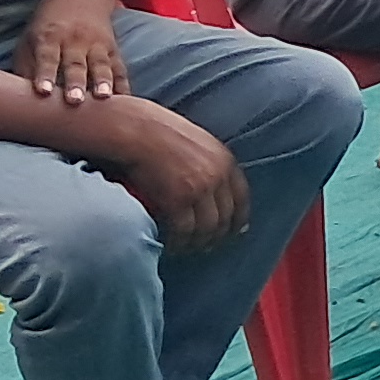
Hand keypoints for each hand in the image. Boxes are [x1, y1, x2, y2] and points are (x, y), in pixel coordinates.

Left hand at [19, 0, 129, 105]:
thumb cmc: (48, 25)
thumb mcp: (30, 40)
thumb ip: (25, 67)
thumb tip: (17, 98)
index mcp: (50, 37)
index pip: (47, 58)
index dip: (45, 75)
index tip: (43, 92)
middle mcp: (75, 40)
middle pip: (75, 64)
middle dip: (76, 83)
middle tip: (74, 100)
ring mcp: (97, 44)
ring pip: (101, 65)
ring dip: (103, 82)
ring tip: (105, 97)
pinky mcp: (113, 49)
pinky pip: (119, 69)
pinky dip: (123, 85)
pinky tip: (126, 100)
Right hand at [107, 104, 250, 255]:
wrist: (137, 131)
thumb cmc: (161, 134)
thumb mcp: (199, 144)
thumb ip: (211, 165)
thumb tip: (215, 191)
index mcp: (225, 161)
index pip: (242, 199)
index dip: (238, 220)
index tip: (234, 232)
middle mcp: (217, 176)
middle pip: (225, 218)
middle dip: (217, 236)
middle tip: (206, 246)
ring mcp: (199, 189)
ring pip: (206, 229)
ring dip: (197, 243)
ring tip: (187, 248)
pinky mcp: (177, 200)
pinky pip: (184, 231)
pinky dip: (179, 243)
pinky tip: (172, 246)